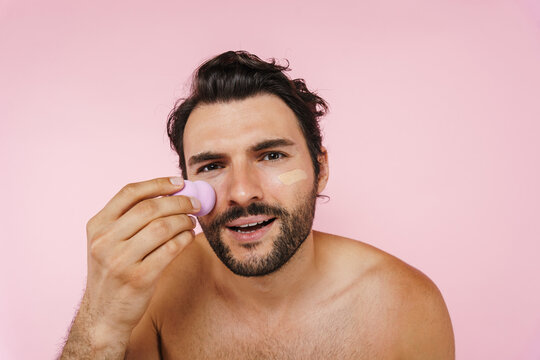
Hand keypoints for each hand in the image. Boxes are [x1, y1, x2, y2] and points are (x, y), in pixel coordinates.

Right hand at [82, 176, 198, 340]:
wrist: (103, 316)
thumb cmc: (113, 273)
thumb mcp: (107, 243)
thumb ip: (128, 220)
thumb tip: (170, 195)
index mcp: (97, 226)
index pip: (129, 193)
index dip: (158, 183)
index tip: (179, 183)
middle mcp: (105, 241)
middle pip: (150, 208)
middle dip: (179, 202)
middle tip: (195, 204)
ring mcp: (120, 260)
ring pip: (162, 227)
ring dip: (184, 221)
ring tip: (192, 222)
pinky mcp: (138, 278)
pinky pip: (170, 249)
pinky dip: (184, 239)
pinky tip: (189, 237)